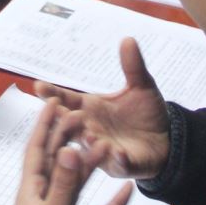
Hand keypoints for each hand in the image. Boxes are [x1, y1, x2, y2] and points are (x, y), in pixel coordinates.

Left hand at [13, 98, 133, 204]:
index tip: (53, 102)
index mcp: (31, 192)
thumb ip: (64, 182)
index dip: (44, 127)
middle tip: (83, 115)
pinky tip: (128, 188)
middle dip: (67, 137)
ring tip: (104, 142)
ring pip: (79, 183)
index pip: (36, 151)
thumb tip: (70, 147)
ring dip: (91, 164)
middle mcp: (46, 200)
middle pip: (57, 162)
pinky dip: (114, 202)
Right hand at [36, 38, 170, 179]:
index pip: (66, 100)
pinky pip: (117, 164)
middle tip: (58, 110)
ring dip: (87, 141)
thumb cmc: (145, 112)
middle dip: (63, 119)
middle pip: (70, 125)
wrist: (167, 139)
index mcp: (90, 108)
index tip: (38, 85)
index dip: (53, 94)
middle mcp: (90, 129)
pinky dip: (117, 160)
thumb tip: (128, 39)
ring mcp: (102, 149)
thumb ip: (132, 66)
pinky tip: (118, 154)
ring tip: (87, 133)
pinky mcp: (121, 165)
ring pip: (89, 147)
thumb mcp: (142, 86)